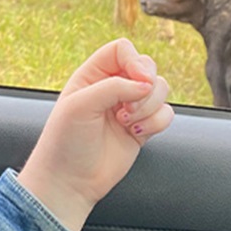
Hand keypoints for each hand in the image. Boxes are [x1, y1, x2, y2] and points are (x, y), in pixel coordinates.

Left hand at [16, 38, 172, 230]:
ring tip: (128, 124)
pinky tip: (136, 134)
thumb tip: (146, 83)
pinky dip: (157, 123)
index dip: (134, 61)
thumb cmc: (65, 141)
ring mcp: (129, 108)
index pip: (122, 49)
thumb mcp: (80, 105)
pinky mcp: (142, 128)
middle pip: (147, 66)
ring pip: (160, 89)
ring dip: (150, 107)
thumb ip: (113, 87)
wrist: (70, 181)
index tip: (137, 80)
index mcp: (92, 75)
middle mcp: (112, 87)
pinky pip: (165, 114)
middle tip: (127, 109)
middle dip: (146, 86)